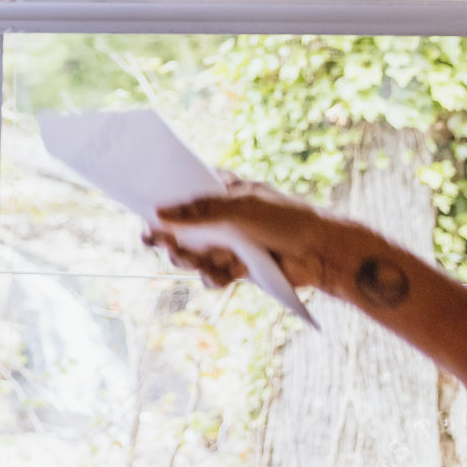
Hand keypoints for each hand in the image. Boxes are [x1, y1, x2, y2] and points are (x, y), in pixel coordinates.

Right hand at [148, 175, 357, 295]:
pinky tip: (222, 272)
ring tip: (192, 258)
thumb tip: (158, 213)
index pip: (184, 190)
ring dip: (188, 258)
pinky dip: (213, 277)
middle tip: (152, 239)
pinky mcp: (236, 269)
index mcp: (222, 191)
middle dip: (167, 235)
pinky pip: (211, 276)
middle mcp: (221, 217)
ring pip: (192, 253)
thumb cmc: (285, 220)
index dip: (162, 198)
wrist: (323, 254)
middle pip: (180, 226)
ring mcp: (228, 243)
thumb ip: (197, 213)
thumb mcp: (238, 209)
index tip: (144, 207)